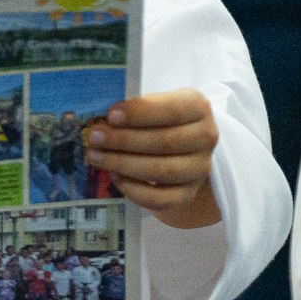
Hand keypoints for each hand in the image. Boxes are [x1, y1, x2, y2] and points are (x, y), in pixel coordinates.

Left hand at [88, 89, 219, 227]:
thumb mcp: (155, 101)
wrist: (184, 142)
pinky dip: (135, 190)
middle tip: (94, 137)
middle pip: (164, 142)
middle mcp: (206, 138)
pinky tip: (115, 177)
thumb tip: (103, 120)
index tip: (111, 115)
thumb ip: (135, 107)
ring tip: (96, 156)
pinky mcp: (189, 193)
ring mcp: (200, 169)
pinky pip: (161, 199)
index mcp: (198, 107)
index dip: (139, 113)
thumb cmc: (161, 116)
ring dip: (123, 164)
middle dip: (123, 140)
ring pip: (161, 171)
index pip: (172, 110)